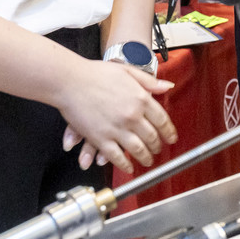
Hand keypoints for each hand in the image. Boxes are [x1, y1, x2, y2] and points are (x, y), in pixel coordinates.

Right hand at [55, 60, 176, 172]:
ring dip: (145, 158)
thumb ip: (150, 81)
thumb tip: (168, 86)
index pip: (162, 120)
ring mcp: (117, 128)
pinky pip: (116, 157)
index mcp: (141, 98)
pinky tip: (128, 167)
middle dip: (157, 147)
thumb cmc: (95, 73)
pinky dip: (125, 165)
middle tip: (158, 150)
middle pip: (152, 137)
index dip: (168, 132)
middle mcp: (132, 115)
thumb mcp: (127, 71)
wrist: (69, 80)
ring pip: (137, 150)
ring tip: (147, 161)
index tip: (170, 138)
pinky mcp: (101, 139)